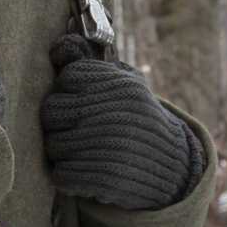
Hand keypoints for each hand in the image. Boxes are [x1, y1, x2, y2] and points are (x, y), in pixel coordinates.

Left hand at [42, 35, 203, 209]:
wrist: (174, 166)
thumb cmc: (140, 118)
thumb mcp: (127, 82)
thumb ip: (91, 62)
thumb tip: (59, 48)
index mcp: (120, 85)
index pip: (67, 77)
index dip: (69, 91)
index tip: (83, 102)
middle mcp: (113, 113)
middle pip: (51, 111)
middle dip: (60, 122)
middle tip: (76, 128)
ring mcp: (108, 146)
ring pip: (53, 144)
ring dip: (64, 150)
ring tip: (84, 150)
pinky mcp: (104, 178)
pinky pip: (61, 174)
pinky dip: (69, 175)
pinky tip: (87, 170)